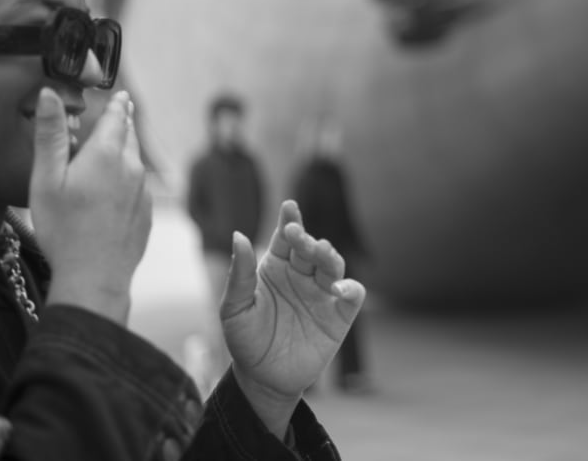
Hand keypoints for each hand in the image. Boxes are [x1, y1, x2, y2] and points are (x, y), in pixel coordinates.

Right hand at [30, 89, 149, 324]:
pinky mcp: (147, 212)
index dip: (117, 105)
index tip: (121, 95)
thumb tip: (50, 93)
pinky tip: (119, 186)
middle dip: (124, 123)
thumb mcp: (46, 179)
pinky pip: (139, 186)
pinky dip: (130, 177)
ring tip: (119, 143)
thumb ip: (50, 135)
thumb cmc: (63, 228)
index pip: (117, 118)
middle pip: (129, 137)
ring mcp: (143, 191)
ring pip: (136, 161)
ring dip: (127, 149)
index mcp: (106, 154)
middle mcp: (132, 168)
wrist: (95, 276)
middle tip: (122, 111)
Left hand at [220, 200, 364, 436]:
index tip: (288, 207)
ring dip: (329, 256)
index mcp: (276, 267)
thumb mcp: (234, 309)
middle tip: (297, 235)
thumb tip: (237, 235)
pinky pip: (353, 295)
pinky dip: (352, 288)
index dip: (289, 220)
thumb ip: (239, 274)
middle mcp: (302, 275)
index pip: (285, 238)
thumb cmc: (245, 340)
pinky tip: (340, 288)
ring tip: (321, 252)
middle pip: (310, 248)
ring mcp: (322, 293)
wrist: (263, 379)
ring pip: (333, 265)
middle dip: (306, 239)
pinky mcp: (339, 315)